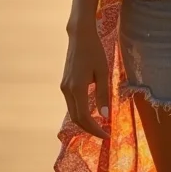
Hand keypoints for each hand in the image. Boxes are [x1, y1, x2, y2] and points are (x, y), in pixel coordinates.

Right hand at [60, 23, 109, 138]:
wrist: (80, 36)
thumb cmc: (94, 51)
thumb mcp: (103, 72)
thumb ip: (103, 94)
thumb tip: (105, 115)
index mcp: (77, 88)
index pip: (84, 117)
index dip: (95, 129)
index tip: (106, 135)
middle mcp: (67, 90)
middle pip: (76, 118)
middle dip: (90, 129)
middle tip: (104, 133)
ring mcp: (64, 87)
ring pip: (72, 112)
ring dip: (85, 121)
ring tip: (100, 125)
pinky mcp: (65, 84)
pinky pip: (72, 104)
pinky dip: (81, 112)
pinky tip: (91, 112)